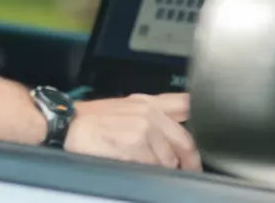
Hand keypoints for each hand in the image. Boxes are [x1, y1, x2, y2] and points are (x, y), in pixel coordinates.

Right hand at [64, 93, 200, 170]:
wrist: (65, 124)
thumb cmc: (89, 120)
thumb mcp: (123, 108)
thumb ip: (149, 115)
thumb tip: (169, 133)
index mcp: (147, 102)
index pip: (185, 104)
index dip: (201, 117)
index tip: (209, 129)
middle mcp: (149, 112)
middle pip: (186, 141)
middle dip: (188, 161)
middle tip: (186, 170)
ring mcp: (144, 128)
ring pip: (170, 159)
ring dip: (164, 169)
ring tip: (147, 168)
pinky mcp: (135, 145)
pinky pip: (154, 167)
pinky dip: (149, 172)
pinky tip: (134, 167)